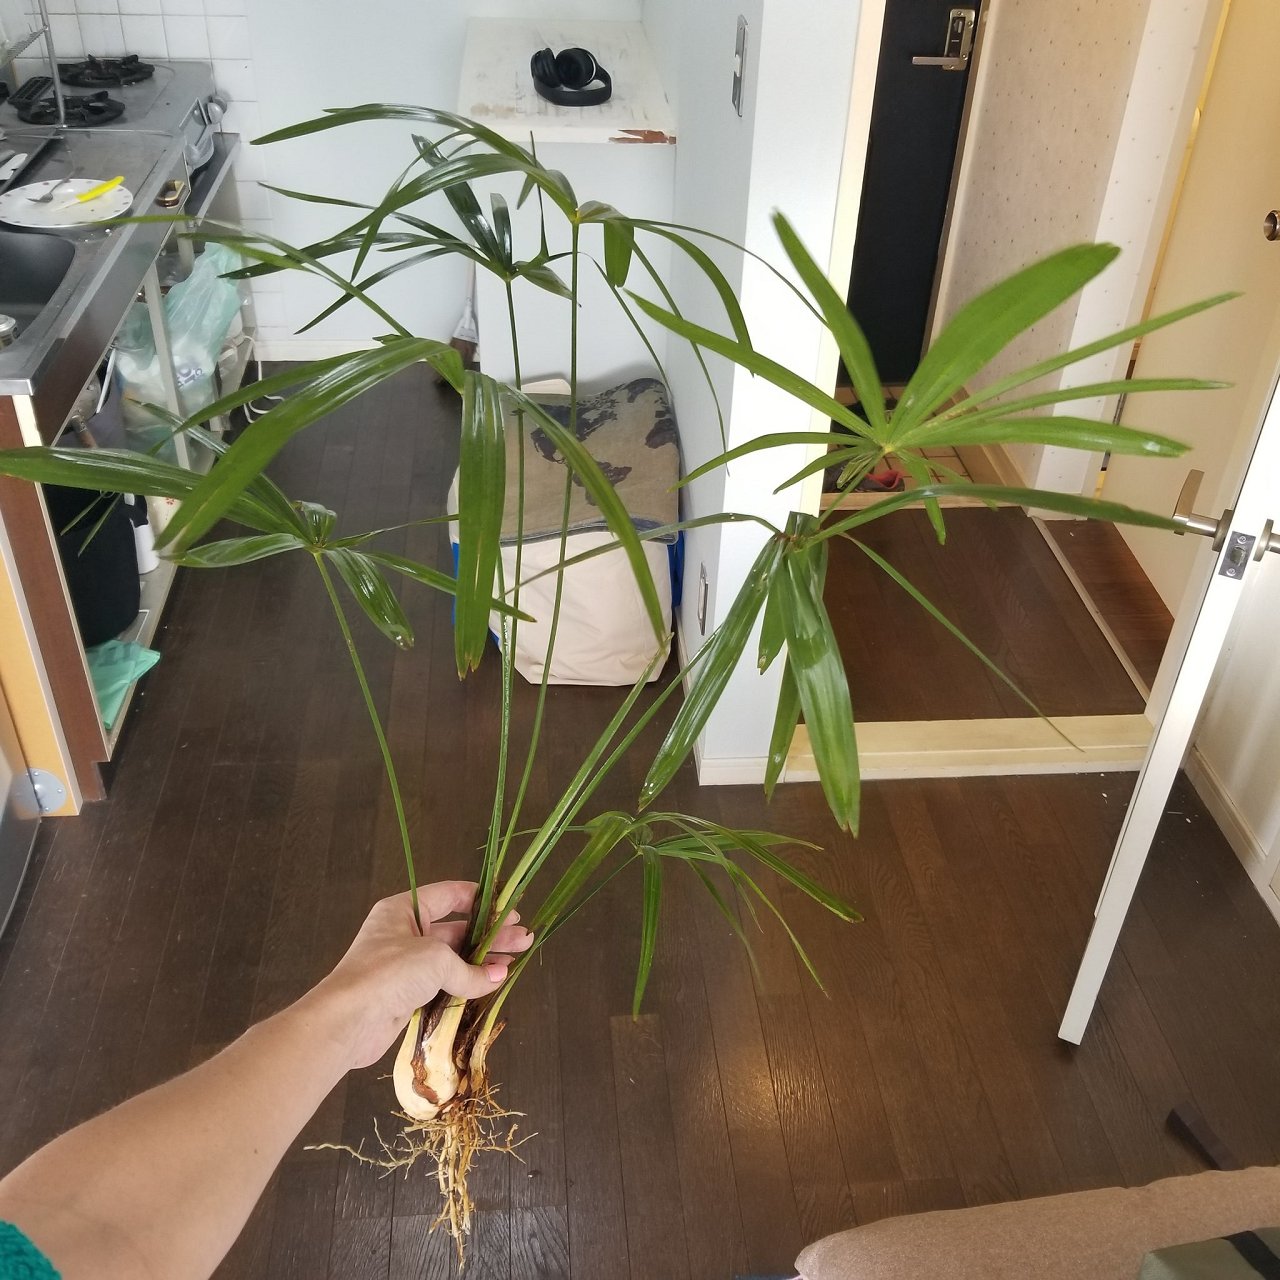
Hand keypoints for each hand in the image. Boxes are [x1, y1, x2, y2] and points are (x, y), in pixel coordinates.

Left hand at [314, 882, 532, 1068]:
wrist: (349, 1020)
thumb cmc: (389, 973)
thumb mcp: (435, 960)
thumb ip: (470, 969)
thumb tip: (499, 975)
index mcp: (404, 910)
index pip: (449, 895)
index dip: (481, 900)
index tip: (509, 908)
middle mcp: (404, 933)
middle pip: (455, 929)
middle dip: (490, 934)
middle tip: (523, 937)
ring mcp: (406, 965)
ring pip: (452, 958)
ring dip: (483, 959)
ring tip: (516, 959)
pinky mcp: (407, 995)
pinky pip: (444, 983)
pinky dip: (468, 982)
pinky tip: (492, 982)